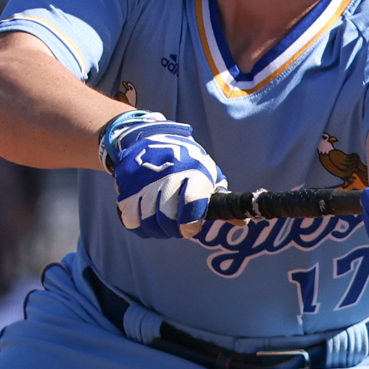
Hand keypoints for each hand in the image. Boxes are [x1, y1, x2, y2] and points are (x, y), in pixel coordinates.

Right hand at [109, 115, 225, 238]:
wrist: (146, 139)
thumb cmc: (185, 161)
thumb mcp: (206, 173)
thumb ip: (221, 199)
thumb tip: (242, 222)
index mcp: (193, 173)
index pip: (191, 205)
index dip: (191, 223)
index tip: (191, 228)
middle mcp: (168, 179)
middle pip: (168, 220)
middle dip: (175, 228)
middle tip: (179, 223)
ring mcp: (144, 185)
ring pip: (150, 224)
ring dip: (158, 227)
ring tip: (163, 217)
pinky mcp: (126, 191)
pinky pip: (131, 221)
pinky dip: (139, 223)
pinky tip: (147, 214)